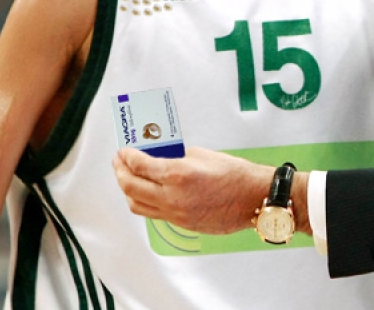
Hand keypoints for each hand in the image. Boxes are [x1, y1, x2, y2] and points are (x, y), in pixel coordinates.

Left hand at [112, 146, 270, 234]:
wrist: (254, 198)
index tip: (124, 150)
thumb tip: (158, 157)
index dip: (127, 156)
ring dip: (127, 190)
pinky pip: (154, 213)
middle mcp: (172, 197)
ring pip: (137, 205)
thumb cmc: (235, 174)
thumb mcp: (202, 155)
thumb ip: (176, 156)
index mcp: (177, 174)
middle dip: (120, 172)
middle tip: (119, 161)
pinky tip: (147, 191)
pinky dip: (145, 201)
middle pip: (130, 187)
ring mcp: (176, 214)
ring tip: (127, 178)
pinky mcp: (182, 224)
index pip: (139, 165)